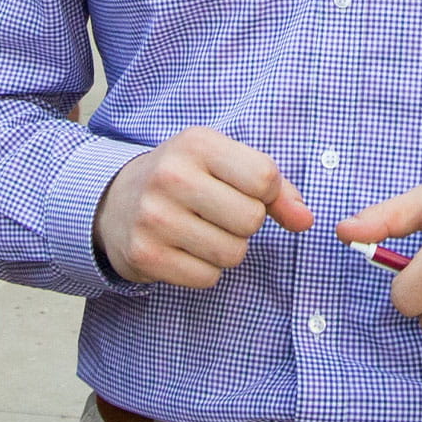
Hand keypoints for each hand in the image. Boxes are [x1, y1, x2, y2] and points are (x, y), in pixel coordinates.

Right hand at [93, 128, 314, 288]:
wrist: (114, 201)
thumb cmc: (185, 179)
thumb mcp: (226, 164)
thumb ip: (276, 189)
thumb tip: (306, 220)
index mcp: (197, 144)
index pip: (265, 178)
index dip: (267, 194)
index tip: (245, 192)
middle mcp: (171, 177)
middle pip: (251, 220)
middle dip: (245, 224)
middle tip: (218, 214)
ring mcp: (154, 218)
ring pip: (232, 253)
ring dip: (226, 249)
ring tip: (201, 231)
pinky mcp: (145, 255)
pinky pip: (207, 278)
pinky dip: (205, 270)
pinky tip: (184, 249)